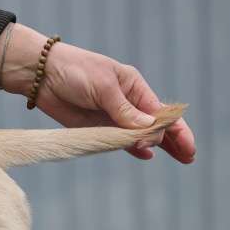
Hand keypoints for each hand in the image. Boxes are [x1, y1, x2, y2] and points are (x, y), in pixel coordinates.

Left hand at [0, 23, 195, 162]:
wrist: (41, 75)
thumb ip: (124, 110)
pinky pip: (119, 141)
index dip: (177, 129)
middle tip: (189, 157)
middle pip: (156, 125)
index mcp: (134, 87)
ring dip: (157, 146)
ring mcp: (112, 117)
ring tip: (177, 158)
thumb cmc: (74, 70)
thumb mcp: (103, 87)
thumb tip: (150, 129)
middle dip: (174, 140)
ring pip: (140, 135)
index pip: (161, 112)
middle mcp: (126, 103)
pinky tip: (145, 155)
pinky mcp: (95, 127)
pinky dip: (132, 148)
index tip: (187, 146)